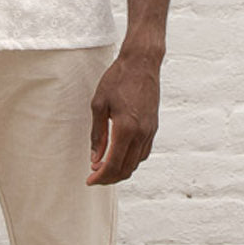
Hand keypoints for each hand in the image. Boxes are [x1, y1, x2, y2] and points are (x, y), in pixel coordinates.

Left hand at [87, 51, 160, 185]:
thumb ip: (97, 134)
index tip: (89, 181)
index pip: (113, 164)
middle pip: (126, 168)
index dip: (100, 177)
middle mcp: (141, 133)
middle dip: (109, 178)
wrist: (142, 63)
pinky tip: (119, 156)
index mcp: (125, 129)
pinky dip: (131, 160)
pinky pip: (143, 152)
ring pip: (136, 162)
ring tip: (104, 168)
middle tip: (94, 177)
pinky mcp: (154, 127)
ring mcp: (150, 131)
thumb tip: (95, 158)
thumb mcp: (99, 105)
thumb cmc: (117, 80)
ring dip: (120, 170)